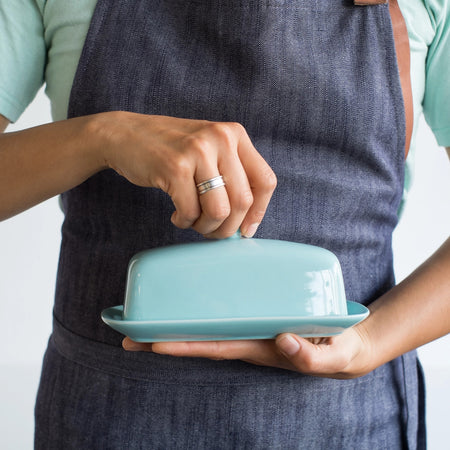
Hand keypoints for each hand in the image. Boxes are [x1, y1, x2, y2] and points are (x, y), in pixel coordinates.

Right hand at [95, 112, 276, 237]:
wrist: (125, 135)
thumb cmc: (170, 150)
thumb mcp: (209, 150)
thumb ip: (231, 177)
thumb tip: (245, 224)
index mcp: (235, 134)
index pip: (265, 181)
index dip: (258, 212)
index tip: (245, 230)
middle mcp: (221, 138)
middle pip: (243, 201)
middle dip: (227, 227)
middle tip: (212, 231)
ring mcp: (198, 151)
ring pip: (219, 210)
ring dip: (206, 228)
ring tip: (193, 222)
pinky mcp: (175, 167)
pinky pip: (191, 212)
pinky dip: (185, 222)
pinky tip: (177, 215)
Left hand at [122, 323, 373, 378]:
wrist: (343, 342)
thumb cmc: (334, 350)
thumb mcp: (329, 357)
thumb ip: (311, 355)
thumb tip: (284, 340)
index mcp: (257, 347)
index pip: (213, 347)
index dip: (183, 346)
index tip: (152, 344)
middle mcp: (245, 335)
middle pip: (199, 336)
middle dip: (164, 338)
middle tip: (129, 334)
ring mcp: (248, 322)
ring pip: (206, 321)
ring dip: (176, 319)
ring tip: (146, 312)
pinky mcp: (255, 308)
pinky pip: (223, 305)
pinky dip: (203, 300)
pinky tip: (191, 289)